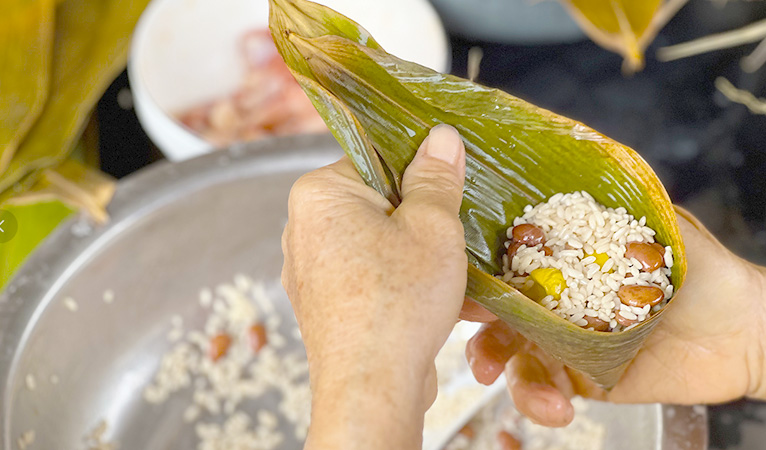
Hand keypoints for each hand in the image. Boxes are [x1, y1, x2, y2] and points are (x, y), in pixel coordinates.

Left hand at [282, 125, 467, 448]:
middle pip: (380, 206)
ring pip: (381, 248)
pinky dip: (407, 288)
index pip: (375, 159)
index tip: (451, 186)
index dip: (421, 172)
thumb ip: (436, 179)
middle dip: (426, 223)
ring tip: (461, 278)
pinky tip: (449, 305)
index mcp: (318, 195)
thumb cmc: (397, 304)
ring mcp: (313, 273)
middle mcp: (305, 231)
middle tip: (460, 237)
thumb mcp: (433, 227)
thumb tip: (440, 139)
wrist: (371, 389)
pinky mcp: (328, 308)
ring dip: (424, 260)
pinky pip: (374, 282)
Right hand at [466, 207, 765, 426]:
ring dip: (499, 371)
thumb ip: (614, 204)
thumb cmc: (704, 271)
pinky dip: (538, 401)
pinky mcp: (584, 381)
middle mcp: (558, 304)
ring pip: (513, 359)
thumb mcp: (657, 224)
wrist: (743, 329)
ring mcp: (567, 344)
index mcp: (565, 265)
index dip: (478, 277)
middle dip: (475, 331)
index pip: (507, 268)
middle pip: (497, 318)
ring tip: (502, 379)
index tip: (462, 284)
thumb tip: (576, 160)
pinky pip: (547, 392)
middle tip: (475, 340)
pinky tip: (554, 405)